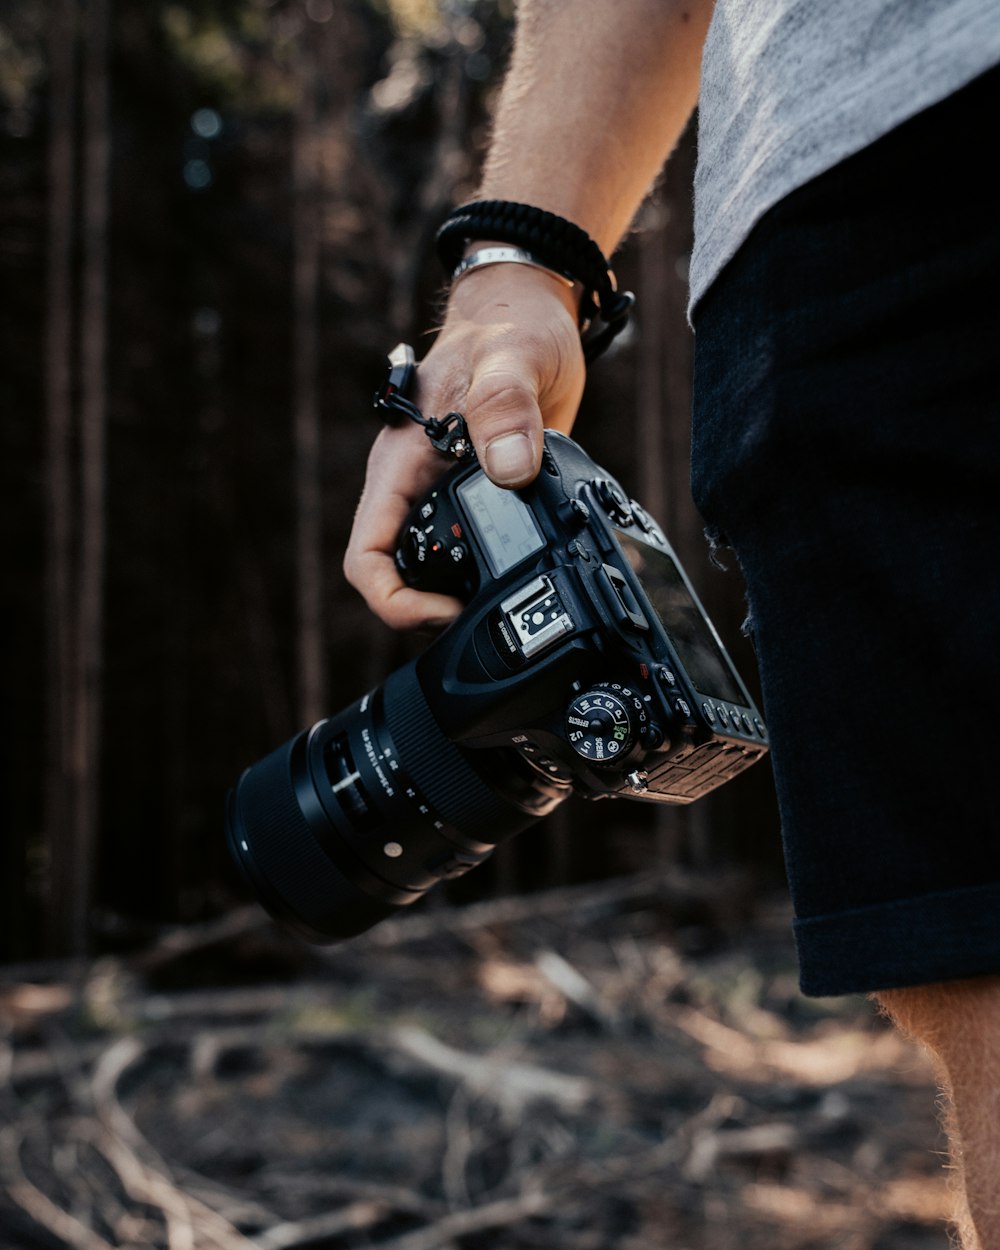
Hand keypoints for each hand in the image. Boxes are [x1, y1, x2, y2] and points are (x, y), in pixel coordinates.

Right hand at [344, 265, 585, 629]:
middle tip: (491, 614)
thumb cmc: (511, 325)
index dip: (394, 600)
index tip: (446, 608)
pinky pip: (477, 549)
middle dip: (433, 608)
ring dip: (466, 592)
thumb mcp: (511, 358)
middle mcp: (415, 487)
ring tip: (515, 599)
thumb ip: (506, 406)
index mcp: (400, 464)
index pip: (366, 556)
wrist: (534, 313)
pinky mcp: (484, 496)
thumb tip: (511, 470)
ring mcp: (447, 494)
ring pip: (436, 567)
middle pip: (399, 574)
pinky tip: (537, 567)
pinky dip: (500, 567)